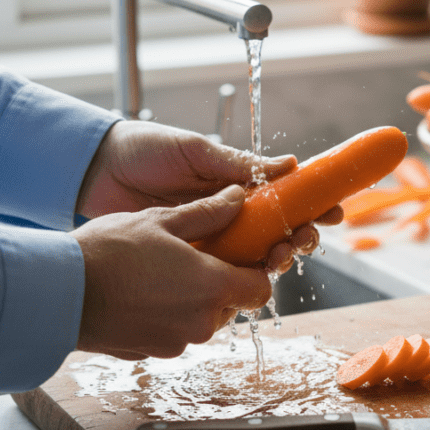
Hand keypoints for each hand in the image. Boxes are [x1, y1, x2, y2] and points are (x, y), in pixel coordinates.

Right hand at [72, 185, 270, 359]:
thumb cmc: (108, 252)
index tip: (241, 255)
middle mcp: (201, 322)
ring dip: (193, 299)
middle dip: (221, 281)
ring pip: (202, 319)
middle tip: (196, 256)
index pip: (261, 288)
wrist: (56, 294)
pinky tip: (142, 292)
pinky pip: (173, 331)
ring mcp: (176, 342)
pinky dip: (167, 314)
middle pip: (231, 303)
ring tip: (163, 271)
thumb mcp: (161, 220)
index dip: (256, 270)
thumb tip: (237, 197)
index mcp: (212, 286)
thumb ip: (207, 212)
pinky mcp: (151, 353)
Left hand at [75, 120, 342, 270]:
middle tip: (304, 241)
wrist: (94, 170)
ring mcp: (209, 236)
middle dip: (299, 238)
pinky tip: (250, 279)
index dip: (312, 204)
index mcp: (235, 182)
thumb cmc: (145, 150)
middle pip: (276, 231)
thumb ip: (238, 164)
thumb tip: (289, 165)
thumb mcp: (195, 150)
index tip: (334, 211)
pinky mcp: (186, 256)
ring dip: (274, 258)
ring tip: (280, 258)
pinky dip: (238, 276)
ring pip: (253, 254)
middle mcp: (228, 212)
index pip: (284, 195)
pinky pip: (219, 270)